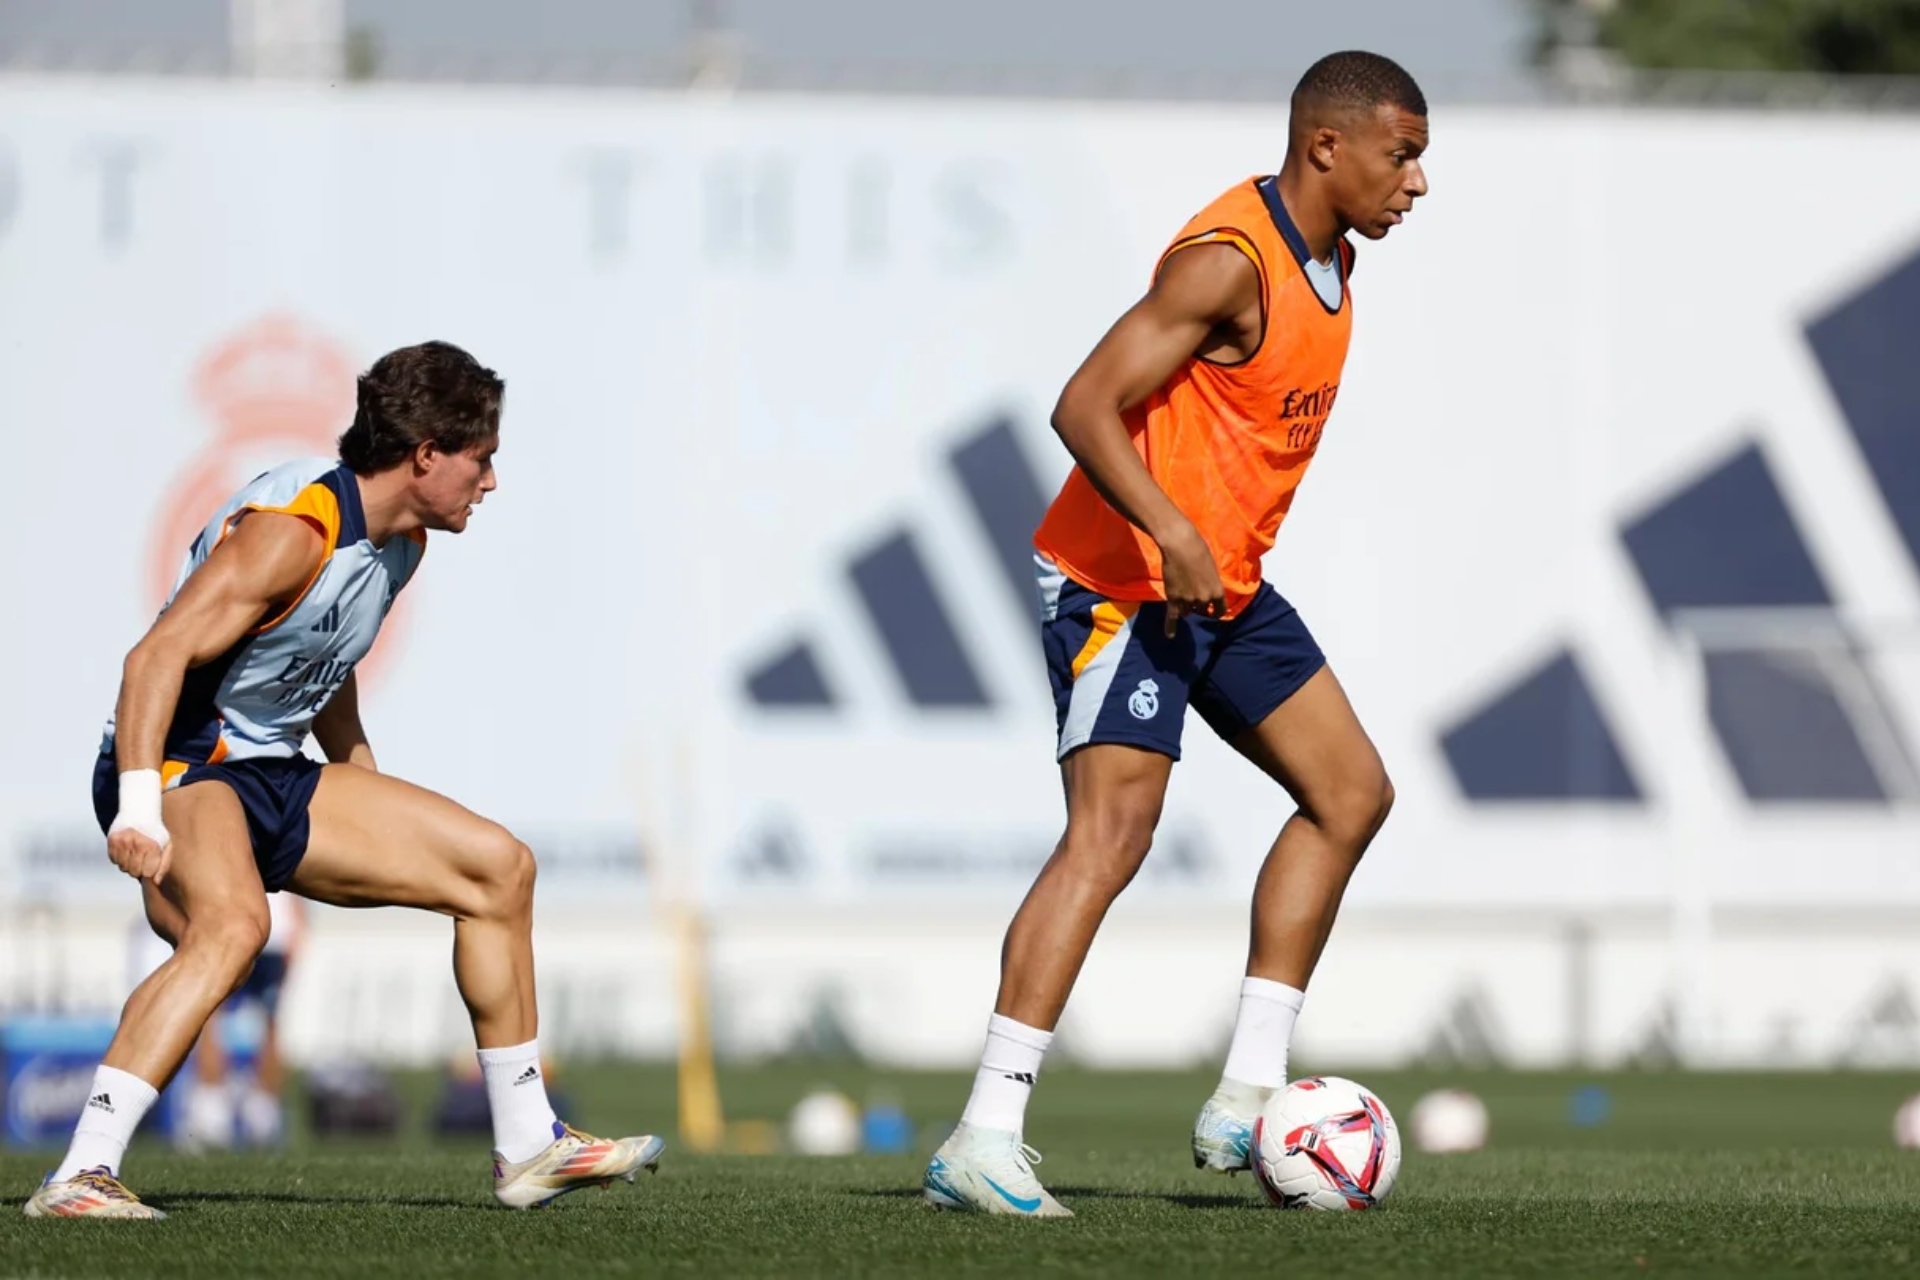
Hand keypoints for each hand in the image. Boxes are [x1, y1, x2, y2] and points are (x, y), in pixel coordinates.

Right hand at [107, 768, 171, 884]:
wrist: (139, 811)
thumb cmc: (155, 832)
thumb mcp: (166, 845)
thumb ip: (164, 865)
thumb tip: (155, 882)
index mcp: (152, 846)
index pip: (147, 873)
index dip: (150, 870)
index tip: (151, 862)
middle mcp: (136, 844)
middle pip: (134, 873)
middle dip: (139, 869)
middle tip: (142, 857)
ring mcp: (122, 842)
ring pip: (123, 868)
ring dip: (129, 863)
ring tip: (135, 851)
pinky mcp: (111, 841)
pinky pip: (114, 860)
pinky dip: (119, 858)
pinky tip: (126, 848)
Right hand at [1157, 522, 1225, 636]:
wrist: (1180, 545)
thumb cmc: (1199, 550)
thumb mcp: (1211, 568)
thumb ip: (1210, 582)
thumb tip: (1207, 588)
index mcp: (1217, 591)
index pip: (1220, 610)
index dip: (1216, 611)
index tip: (1213, 612)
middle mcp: (1204, 599)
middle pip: (1201, 609)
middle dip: (1198, 604)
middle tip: (1192, 592)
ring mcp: (1188, 601)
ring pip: (1187, 611)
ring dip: (1185, 606)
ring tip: (1180, 594)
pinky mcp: (1173, 599)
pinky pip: (1172, 617)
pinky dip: (1170, 627)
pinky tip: (1170, 636)